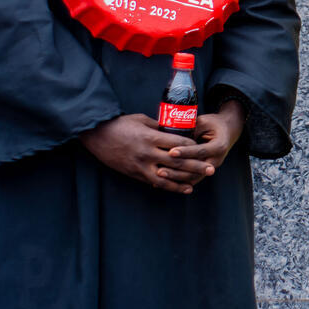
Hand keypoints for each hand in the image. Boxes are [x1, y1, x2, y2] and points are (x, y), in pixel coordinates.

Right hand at [79, 114, 212, 193]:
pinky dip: (170, 186)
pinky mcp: (135, 174)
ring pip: (167, 176)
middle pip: (177, 161)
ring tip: (199, 182)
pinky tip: (182, 189)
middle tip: (212, 168)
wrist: (96, 136)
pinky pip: (156, 182)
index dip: (193, 146)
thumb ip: (159, 127)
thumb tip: (174, 129)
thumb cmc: (120, 124)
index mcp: (151, 137)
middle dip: (196, 165)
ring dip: (184, 180)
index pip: (179, 144)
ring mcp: (141, 166)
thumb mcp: (142, 120)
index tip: (203, 146)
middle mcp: (148, 153)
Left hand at [167, 98, 245, 174]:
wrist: (227, 131)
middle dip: (177, 170)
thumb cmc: (213, 124)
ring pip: (193, 177)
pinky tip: (164, 181)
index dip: (185, 152)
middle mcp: (217, 159)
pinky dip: (178, 181)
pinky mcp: (204, 172)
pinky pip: (191, 179)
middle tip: (160, 170)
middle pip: (196, 169)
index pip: (201, 151)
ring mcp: (211, 167)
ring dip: (176, 178)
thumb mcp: (203, 122)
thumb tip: (170, 132)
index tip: (171, 152)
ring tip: (160, 175)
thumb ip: (190, 129)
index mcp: (219, 145)